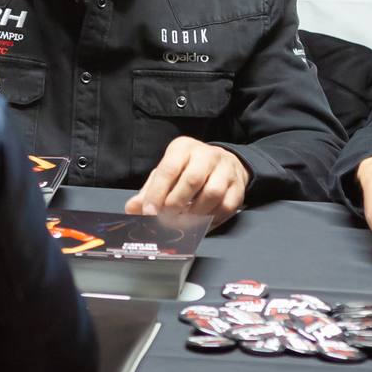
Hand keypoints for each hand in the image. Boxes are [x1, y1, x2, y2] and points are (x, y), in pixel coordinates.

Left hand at [127, 138, 248, 224]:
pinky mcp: (238, 186)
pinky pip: (226, 206)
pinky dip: (212, 219)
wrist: (223, 163)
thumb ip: (149, 191)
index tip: (149, 212)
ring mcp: (226, 169)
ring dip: (196, 213)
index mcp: (183, 148)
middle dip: (177, 202)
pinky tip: (201, 223)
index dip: (157, 193)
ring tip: (184, 221)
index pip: (169, 169)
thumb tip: (132, 209)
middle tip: (166, 218)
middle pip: (193, 179)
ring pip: (213, 193)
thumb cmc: (188, 169)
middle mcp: (206, 155)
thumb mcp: (167, 173)